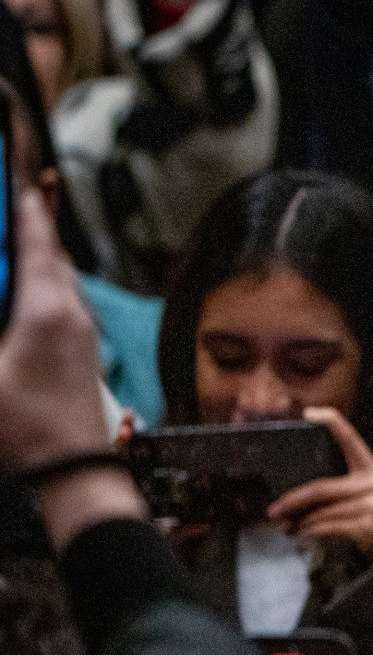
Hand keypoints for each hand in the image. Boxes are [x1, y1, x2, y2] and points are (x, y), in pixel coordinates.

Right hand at [0, 189, 143, 549]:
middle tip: (18, 203)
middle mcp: (72, 314)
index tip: (24, 181)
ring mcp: (82, 334)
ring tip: (19, 244)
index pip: (35, 243)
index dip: (26, 211)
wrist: (76, 472)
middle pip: (51, 257)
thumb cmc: (24, 428)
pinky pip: (64, 304)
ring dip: (40, 258)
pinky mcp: (83, 353)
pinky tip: (30, 298)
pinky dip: (45, 287)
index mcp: (45, 309)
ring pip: (61, 281)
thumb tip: (6, 304)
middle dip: (32, 228)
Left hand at [266, 407, 372, 557]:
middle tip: (274, 511)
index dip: (331, 421)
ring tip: (289, 529)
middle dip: (293, 501)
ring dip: (301, 523)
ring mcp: (372, 504)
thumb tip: (301, 501)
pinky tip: (304, 537)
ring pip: (322, 512)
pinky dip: (311, 533)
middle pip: (321, 488)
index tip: (309, 412)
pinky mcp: (367, 525)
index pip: (351, 439)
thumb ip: (345, 489)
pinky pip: (328, 527)